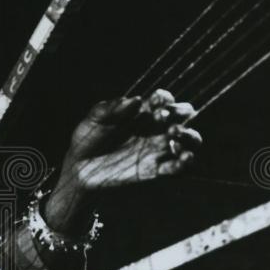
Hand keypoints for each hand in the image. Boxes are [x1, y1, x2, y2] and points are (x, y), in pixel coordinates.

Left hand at [67, 88, 201, 187]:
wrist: (79, 168)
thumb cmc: (87, 138)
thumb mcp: (94, 120)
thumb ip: (111, 108)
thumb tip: (136, 100)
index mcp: (141, 112)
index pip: (163, 99)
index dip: (164, 99)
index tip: (155, 103)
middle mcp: (154, 128)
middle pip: (184, 116)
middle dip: (181, 113)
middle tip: (164, 119)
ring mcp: (157, 149)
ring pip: (190, 140)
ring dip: (190, 137)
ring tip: (174, 138)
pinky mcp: (156, 171)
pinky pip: (179, 168)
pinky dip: (185, 163)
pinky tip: (182, 158)